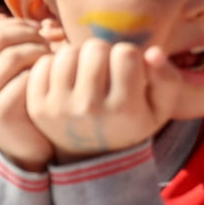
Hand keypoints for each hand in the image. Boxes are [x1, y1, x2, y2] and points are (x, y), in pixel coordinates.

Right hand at [0, 15, 53, 170]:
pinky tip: (52, 78)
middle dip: (28, 35)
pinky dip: (42, 74)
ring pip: (11, 56)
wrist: (27, 148)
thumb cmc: (24, 102)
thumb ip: (6, 47)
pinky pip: (23, 80)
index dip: (17, 25)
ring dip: (37, 52)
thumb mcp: (11, 72)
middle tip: (48, 43)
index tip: (38, 32)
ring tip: (52, 59)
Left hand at [25, 38, 181, 163]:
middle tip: (104, 70)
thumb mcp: (159, 108)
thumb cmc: (129, 123)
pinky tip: (66, 79)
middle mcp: (89, 109)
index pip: (126, 53)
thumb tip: (153, 52)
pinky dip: (55, 65)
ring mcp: (59, 108)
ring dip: (78, 57)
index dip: (128, 56)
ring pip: (68, 52)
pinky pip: (43, 63)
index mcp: (124, 109)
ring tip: (85, 73)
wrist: (92, 156)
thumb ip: (167, 78)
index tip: (126, 71)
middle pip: (95, 48)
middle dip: (102, 53)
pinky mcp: (36, 106)